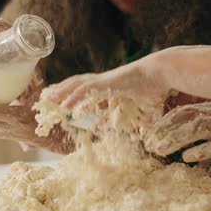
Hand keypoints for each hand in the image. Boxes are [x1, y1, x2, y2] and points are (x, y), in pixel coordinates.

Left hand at [49, 56, 169, 108]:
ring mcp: (104, 80)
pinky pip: (84, 91)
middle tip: (50, 95)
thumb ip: (142, 120)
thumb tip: (147, 137)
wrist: (160, 73)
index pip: (89, 86)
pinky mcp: (105, 83)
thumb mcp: (146, 107)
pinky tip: (63, 106)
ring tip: (49, 99)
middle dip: (63, 89)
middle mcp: (105, 80)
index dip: (77, 91)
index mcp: (112, 84)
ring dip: (62, 92)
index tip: (67, 98)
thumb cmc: (156, 88)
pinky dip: (73, 98)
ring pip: (77, 85)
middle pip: (78, 83)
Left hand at [145, 101, 210, 173]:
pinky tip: (187, 158)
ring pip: (197, 129)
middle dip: (164, 131)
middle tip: (148, 145)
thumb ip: (202, 126)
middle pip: (185, 119)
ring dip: (176, 140)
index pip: (182, 111)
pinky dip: (200, 150)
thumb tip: (177, 139)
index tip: (149, 135)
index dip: (164, 123)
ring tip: (160, 151)